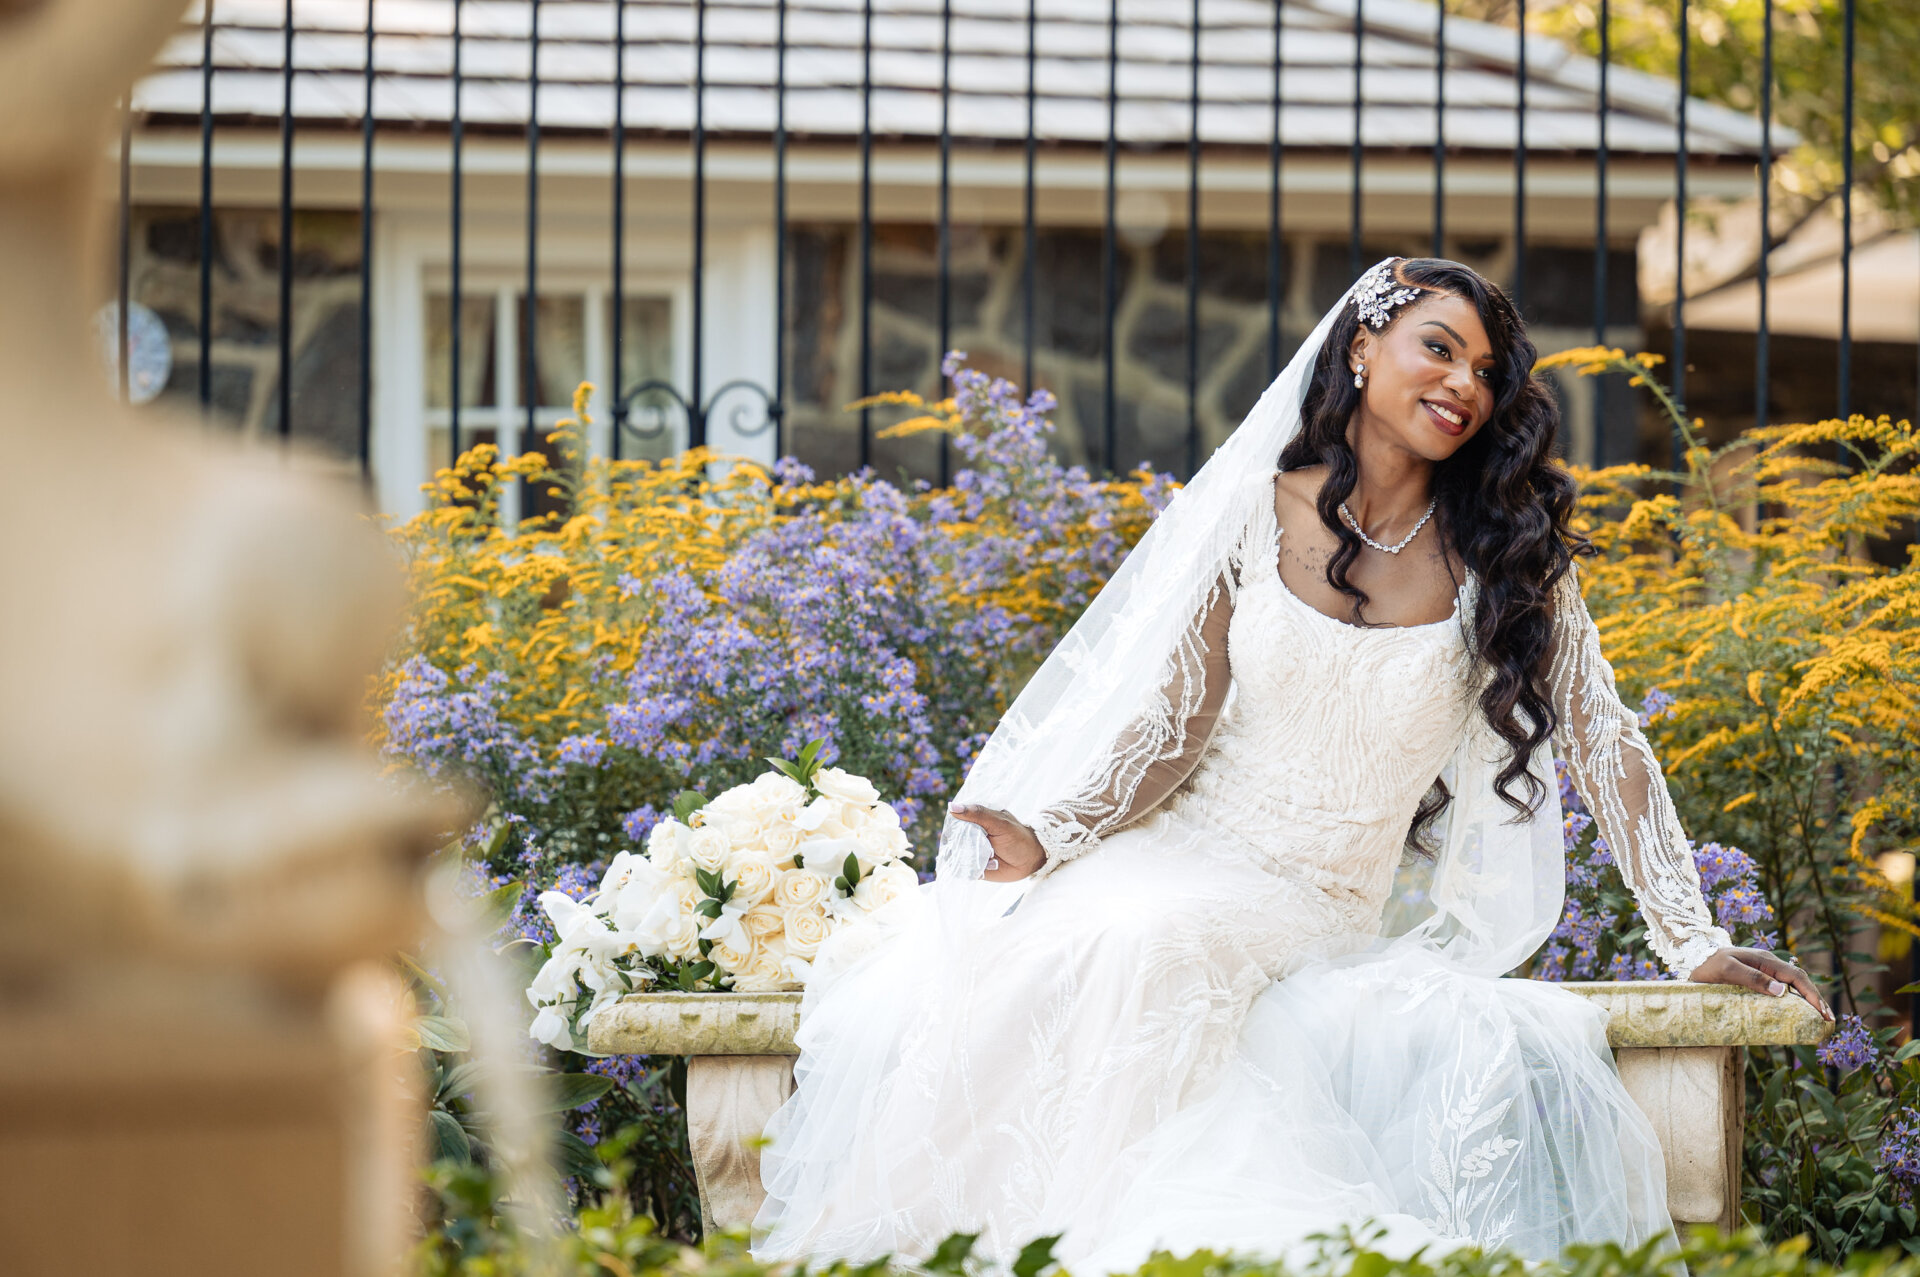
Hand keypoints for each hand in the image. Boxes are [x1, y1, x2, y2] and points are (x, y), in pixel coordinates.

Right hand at [948, 804, 1046, 881]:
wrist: (1030, 859)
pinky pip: (962, 871)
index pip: (953, 823)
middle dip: (961, 846)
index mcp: (973, 821)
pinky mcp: (973, 869)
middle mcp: (969, 837)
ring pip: (955, 857)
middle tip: (985, 846)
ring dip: (966, 859)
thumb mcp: (999, 822)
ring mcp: (970, 854)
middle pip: (951, 842)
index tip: (968, 833)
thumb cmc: (1017, 837)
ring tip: (989, 856)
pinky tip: (988, 865)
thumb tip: (951, 807)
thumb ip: (977, 814)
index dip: (954, 829)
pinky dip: (969, 870)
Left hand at [1689, 947, 1833, 1020]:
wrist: (1691, 959)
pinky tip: (1798, 1014)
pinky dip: (1794, 1002)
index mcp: (1765, 960)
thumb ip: (1752, 977)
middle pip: (1799, 982)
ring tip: (1820, 1019)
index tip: (1823, 1012)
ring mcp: (1763, 973)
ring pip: (1792, 986)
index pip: (1796, 977)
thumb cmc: (1707, 964)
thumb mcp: (1727, 969)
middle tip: (1828, 1021)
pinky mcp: (1756, 981)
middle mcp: (1768, 966)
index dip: (1812, 994)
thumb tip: (1782, 991)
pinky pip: (1780, 991)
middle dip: (1816, 1000)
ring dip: (1808, 1001)